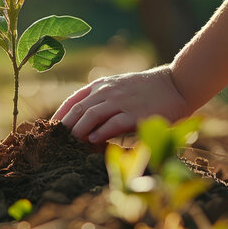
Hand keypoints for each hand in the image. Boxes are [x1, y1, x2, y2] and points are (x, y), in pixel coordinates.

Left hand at [52, 66, 190, 145]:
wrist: (176, 84)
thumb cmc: (146, 91)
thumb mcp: (119, 88)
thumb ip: (102, 100)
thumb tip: (83, 122)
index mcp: (102, 86)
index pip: (73, 99)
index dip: (60, 115)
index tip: (51, 129)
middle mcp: (109, 91)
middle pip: (79, 109)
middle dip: (66, 126)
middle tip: (56, 141)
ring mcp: (122, 101)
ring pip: (92, 115)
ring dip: (79, 130)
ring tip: (70, 143)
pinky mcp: (136, 113)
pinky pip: (114, 123)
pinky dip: (101, 132)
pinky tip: (93, 141)